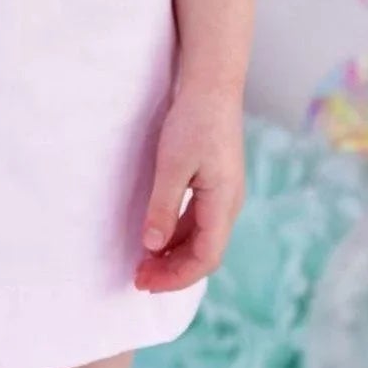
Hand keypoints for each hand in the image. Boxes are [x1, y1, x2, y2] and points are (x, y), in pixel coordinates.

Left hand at [134, 86, 244, 291]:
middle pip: (205, 253)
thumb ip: (163, 207)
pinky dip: (177, 234)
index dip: (176, 276)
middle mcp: (229, 204)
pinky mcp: (215, 184)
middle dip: (173, 270)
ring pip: (201, 238)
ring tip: (144, 262)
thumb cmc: (194, 120)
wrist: (213, 85)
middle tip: (139, 278)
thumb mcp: (173, 164)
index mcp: (224, 203)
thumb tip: (153, 246)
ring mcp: (223, 194)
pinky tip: (157, 235)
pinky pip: (197, 221)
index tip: (145, 282)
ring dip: (174, 254)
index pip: (205, 258)